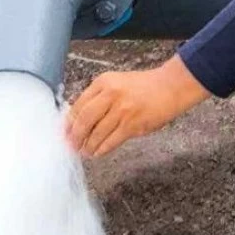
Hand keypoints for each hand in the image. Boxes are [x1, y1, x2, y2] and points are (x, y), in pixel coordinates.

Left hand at [65, 55, 208, 157]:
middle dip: (75, 137)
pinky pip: (111, 141)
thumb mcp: (117, 83)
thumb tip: (79, 119)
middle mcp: (111, 94)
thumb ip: (99, 97)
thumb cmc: (144, 87)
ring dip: (88, 146)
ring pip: (96, 134)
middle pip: (83, 120)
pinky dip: (102, 149)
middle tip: (72, 145)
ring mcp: (122, 110)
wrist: (170, 87)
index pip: (78, 105)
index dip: (69, 123)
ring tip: (85, 151)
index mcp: (104, 82)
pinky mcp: (133, 125)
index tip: (65, 133)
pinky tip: (98, 152)